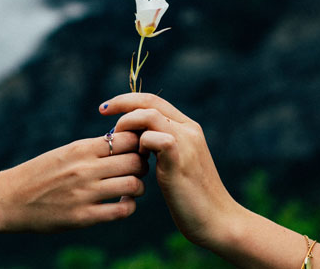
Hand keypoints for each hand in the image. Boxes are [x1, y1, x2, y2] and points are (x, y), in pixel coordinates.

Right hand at [0, 132, 147, 232]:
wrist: (8, 199)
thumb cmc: (39, 174)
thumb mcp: (64, 152)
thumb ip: (92, 148)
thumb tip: (123, 141)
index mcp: (81, 149)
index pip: (127, 139)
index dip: (138, 144)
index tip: (136, 150)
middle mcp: (85, 169)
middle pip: (135, 161)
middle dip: (142, 165)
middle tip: (138, 169)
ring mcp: (85, 194)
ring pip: (133, 185)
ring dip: (138, 187)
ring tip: (131, 188)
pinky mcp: (83, 217)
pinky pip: (121, 211)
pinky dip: (129, 206)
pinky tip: (122, 204)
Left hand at [100, 93, 238, 249]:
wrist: (217, 220)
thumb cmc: (192, 197)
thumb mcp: (175, 165)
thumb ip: (160, 148)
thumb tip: (135, 140)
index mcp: (188, 128)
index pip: (154, 100)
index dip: (128, 100)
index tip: (106, 108)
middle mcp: (189, 130)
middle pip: (149, 102)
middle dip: (121, 104)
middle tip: (103, 113)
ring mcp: (186, 143)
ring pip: (149, 115)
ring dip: (128, 125)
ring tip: (120, 143)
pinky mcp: (180, 160)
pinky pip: (154, 138)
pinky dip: (139, 145)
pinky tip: (139, 161)